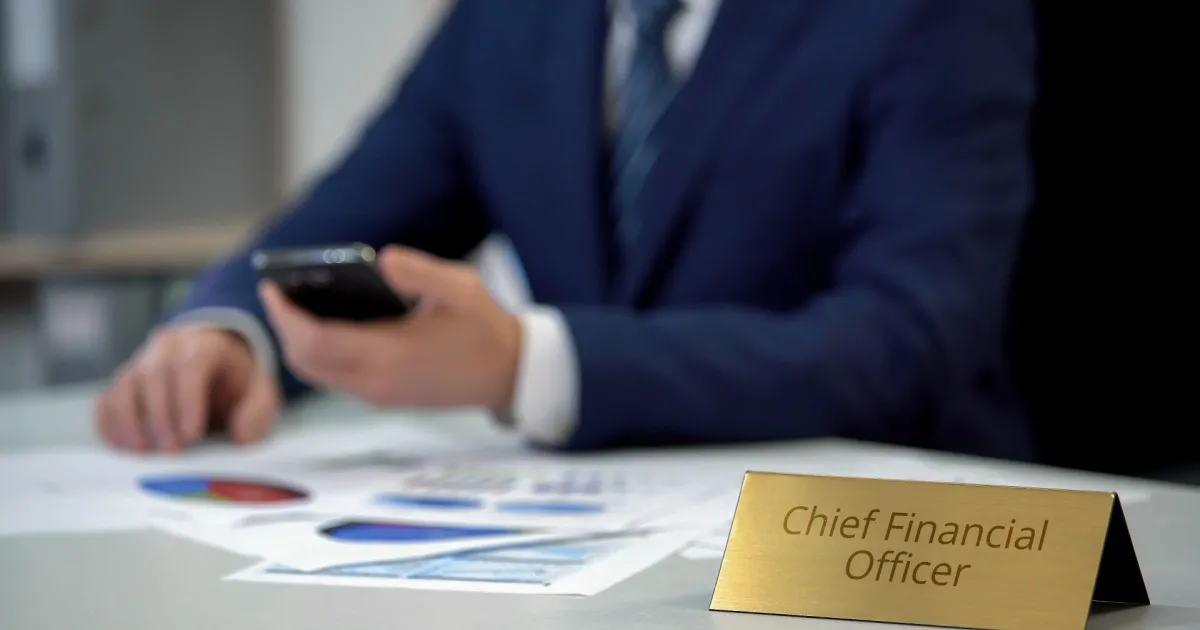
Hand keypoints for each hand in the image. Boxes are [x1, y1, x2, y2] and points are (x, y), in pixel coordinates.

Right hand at [93, 328, 280, 452]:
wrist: (215, 368)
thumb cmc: (236, 383)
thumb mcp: (260, 393)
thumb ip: (257, 412)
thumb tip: (241, 437)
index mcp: (203, 345)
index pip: (190, 366)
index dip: (188, 400)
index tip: (193, 434)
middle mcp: (166, 349)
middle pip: (153, 376)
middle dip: (161, 417)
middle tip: (173, 451)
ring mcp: (139, 364)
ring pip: (123, 387)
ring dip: (129, 422)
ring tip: (144, 452)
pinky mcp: (123, 385)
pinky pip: (106, 402)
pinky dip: (109, 425)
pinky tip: (123, 448)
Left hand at [259, 245, 521, 411]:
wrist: (509, 374)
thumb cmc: (485, 327)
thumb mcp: (462, 288)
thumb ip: (420, 271)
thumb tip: (381, 260)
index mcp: (391, 354)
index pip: (316, 340)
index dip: (286, 315)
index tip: (272, 287)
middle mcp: (377, 382)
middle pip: (305, 361)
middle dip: (283, 328)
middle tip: (278, 294)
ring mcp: (378, 394)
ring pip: (316, 373)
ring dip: (298, 342)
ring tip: (294, 307)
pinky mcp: (383, 397)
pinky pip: (334, 377)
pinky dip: (318, 353)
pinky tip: (325, 324)